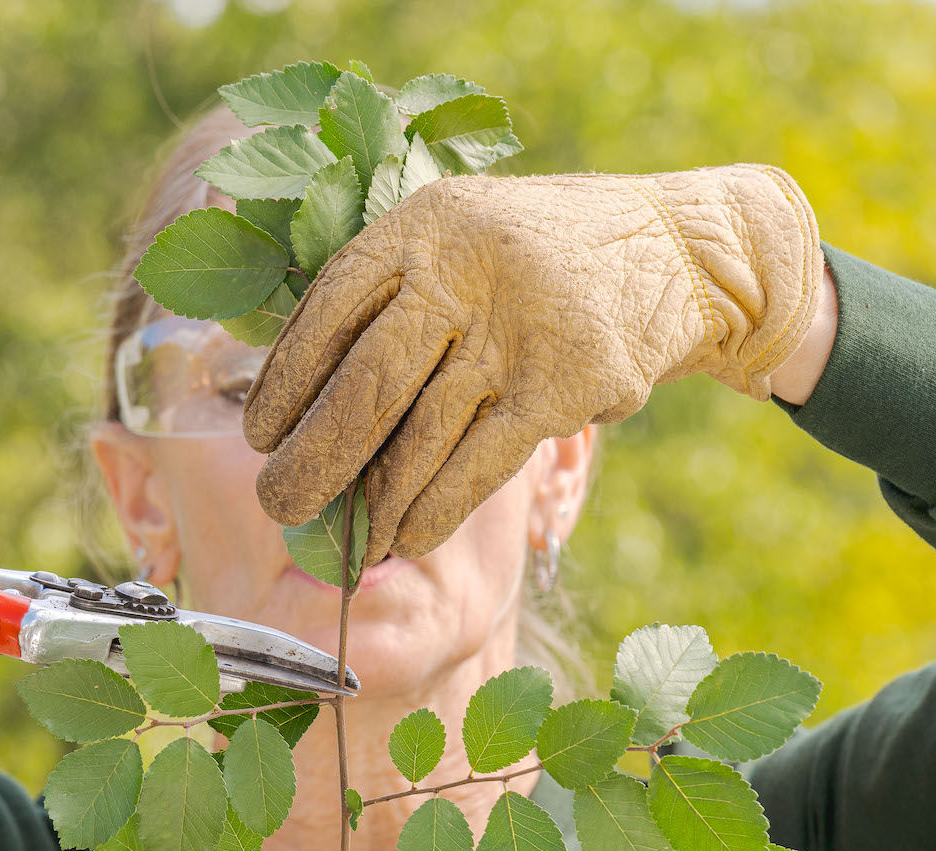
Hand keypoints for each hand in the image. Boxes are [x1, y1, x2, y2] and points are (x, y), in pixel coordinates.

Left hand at [242, 164, 822, 561]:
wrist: (675, 249)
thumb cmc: (531, 260)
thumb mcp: (457, 239)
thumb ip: (388, 296)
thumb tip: (301, 402)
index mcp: (422, 226)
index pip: (328, 310)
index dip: (285, 382)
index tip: (260, 435)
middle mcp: (463, 269)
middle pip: (363, 385)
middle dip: (313, 459)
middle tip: (279, 504)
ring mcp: (516, 327)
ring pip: (419, 439)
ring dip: (375, 504)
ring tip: (350, 539)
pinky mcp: (562, 383)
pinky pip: (476, 467)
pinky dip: (432, 512)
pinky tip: (406, 537)